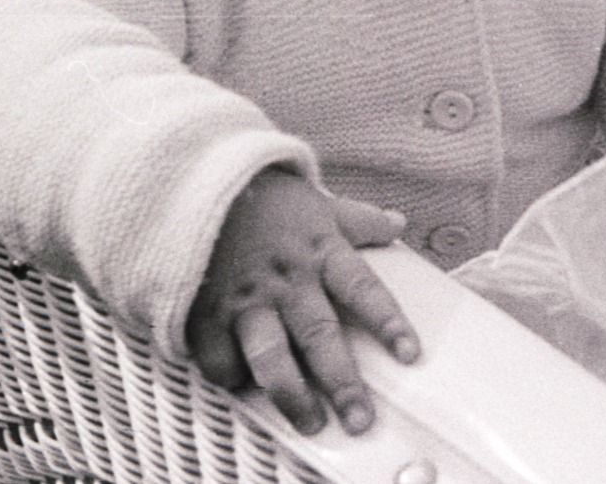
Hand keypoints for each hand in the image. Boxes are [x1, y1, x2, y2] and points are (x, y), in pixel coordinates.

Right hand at [186, 168, 420, 434]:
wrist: (195, 183)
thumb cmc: (262, 196)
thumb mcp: (316, 203)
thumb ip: (358, 220)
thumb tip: (398, 224)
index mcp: (319, 251)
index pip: (363, 290)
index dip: (388, 323)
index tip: (410, 354)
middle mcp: (286, 280)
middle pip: (320, 336)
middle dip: (342, 382)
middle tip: (359, 420)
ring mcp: (245, 298)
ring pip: (271, 356)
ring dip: (292, 395)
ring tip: (310, 423)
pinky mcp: (206, 312)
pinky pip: (220, 358)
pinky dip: (233, 378)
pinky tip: (246, 387)